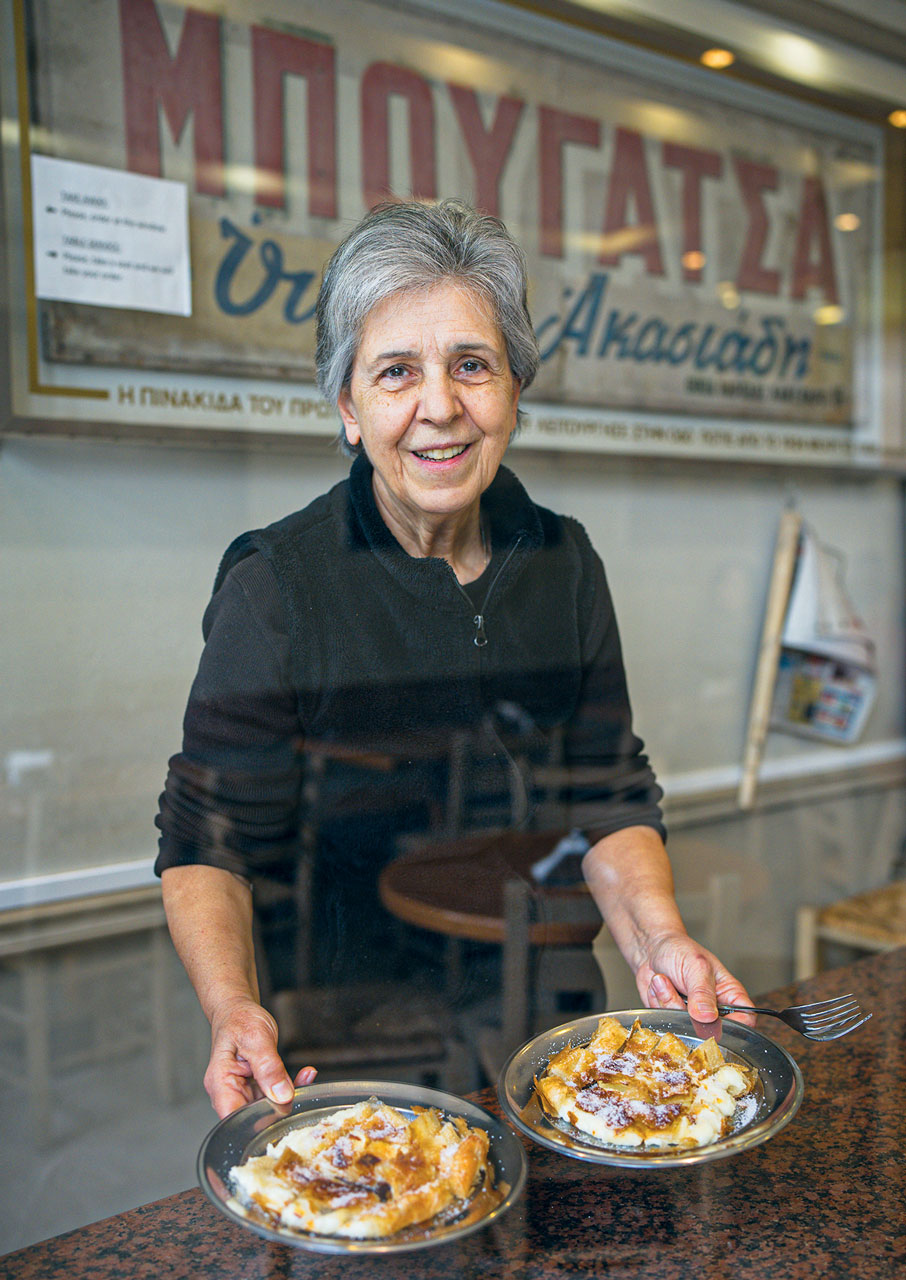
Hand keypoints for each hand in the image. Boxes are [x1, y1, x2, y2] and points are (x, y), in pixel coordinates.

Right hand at [204, 996, 316, 1117]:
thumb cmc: (239, 1019)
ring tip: (305, 1076)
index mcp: (220, 1082)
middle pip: (253, 1115)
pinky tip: (304, 1075)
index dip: (256, 1122)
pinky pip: (275, 1093)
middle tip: (299, 1088)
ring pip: (268, 1106)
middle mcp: (229, 1091)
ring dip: (289, 1094)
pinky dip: (291, 1085)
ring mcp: (243, 1090)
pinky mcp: (256, 1086)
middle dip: (280, 1106)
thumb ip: (268, 1067)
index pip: (233, 1117)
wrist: (239, 1009)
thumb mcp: (256, 1038)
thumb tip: (282, 1095)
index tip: (281, 1111)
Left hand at [634, 930, 755, 1038]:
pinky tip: (659, 986)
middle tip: (679, 989)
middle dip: (688, 1012)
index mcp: (730, 995)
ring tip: (665, 980)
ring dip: (668, 1000)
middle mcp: (714, 1009)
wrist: (652, 948)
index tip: (712, 1020)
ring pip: (684, 1026)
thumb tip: (708, 1017)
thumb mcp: (696, 965)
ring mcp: (693, 1016)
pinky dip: (658, 1002)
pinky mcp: (674, 1018)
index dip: (735, 1027)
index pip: (746, 1020)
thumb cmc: (680, 950)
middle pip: (711, 1031)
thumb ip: (702, 992)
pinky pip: (666, 1021)